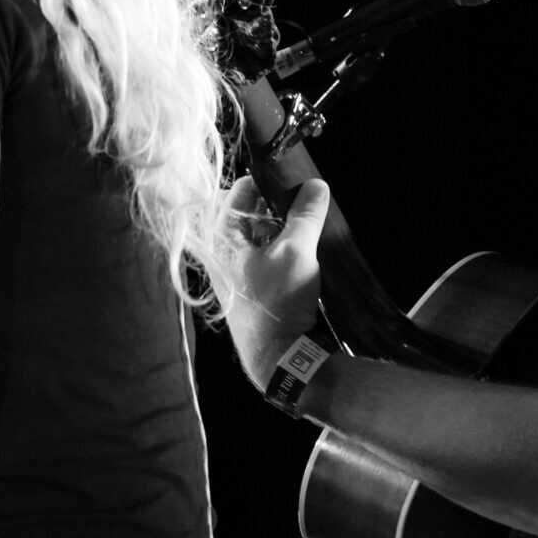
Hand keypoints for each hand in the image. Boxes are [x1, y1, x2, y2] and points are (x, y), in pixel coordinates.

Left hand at [221, 177, 327, 388]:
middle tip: (307, 202)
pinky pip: (267, 256)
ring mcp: (237, 272)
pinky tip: (306, 250)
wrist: (279, 358)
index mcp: (222, 238)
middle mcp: (223, 253)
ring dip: (284, 228)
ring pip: (261, 236)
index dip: (268, 182)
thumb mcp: (296, 251)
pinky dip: (284, 249)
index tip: (294, 179)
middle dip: (279, 205)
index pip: (240, 192)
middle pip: (250, 213)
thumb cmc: (278, 302)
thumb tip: (315, 185)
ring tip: (310, 224)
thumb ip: (306, 215)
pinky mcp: (253, 288)